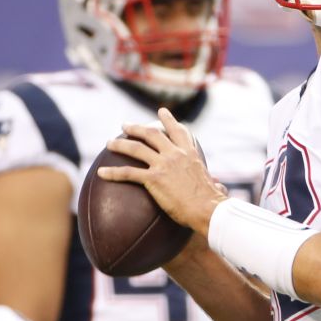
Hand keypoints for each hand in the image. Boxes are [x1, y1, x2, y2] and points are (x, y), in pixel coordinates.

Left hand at [98, 108, 226, 233]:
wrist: (207, 208)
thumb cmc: (212, 202)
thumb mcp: (214, 185)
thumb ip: (214, 182)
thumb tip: (220, 187)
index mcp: (190, 154)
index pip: (179, 131)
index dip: (169, 120)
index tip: (161, 112)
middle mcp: (175, 154)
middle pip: (152, 134)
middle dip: (137, 127)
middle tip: (125, 125)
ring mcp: (163, 164)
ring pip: (136, 148)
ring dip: (120, 143)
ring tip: (109, 143)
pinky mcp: (153, 178)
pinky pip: (128, 173)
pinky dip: (112, 172)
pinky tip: (101, 173)